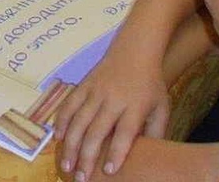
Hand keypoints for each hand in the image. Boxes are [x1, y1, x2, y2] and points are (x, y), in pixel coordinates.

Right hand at [55, 52, 169, 181]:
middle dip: (87, 157)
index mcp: (135, 106)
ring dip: (71, 145)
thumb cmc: (150, 84)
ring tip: (67, 166)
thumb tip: (149, 159)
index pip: (125, 132)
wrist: (135, 49)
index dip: (116, 152)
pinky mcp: (84, 85)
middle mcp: (114, 99)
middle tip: (81, 179)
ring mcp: (96, 91)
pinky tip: (57, 139)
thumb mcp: (161, 107)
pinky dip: (62, 121)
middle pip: (97, 130)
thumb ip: (156, 133)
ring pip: (79, 120)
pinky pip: (69, 104)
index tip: (109, 172)